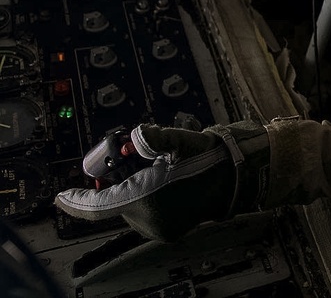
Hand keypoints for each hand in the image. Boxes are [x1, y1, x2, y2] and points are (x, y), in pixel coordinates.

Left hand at [56, 122, 268, 241]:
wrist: (234, 177)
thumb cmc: (207, 157)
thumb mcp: (181, 140)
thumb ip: (154, 137)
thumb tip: (138, 134)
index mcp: (148, 199)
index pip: (98, 207)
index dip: (75, 201)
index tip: (61, 196)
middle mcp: (150, 220)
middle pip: (115, 203)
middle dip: (116, 184)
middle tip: (128, 163)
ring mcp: (159, 229)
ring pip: (128, 209)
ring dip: (131, 192)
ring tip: (154, 171)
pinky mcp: (167, 232)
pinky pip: (142, 216)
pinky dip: (142, 200)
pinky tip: (159, 184)